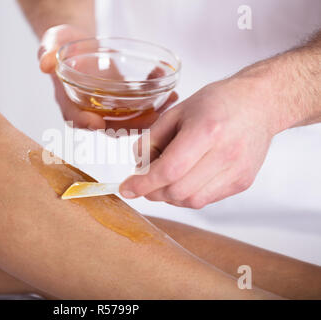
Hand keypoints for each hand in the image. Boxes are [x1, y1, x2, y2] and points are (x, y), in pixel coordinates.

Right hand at [38, 24, 177, 130]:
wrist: (79, 46)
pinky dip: (156, 103)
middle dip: (132, 125)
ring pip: (130, 122)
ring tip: (170, 101)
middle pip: (110, 127)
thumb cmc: (64, 46)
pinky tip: (170, 90)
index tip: (97, 123)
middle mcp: (91, 112)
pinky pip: (141, 109)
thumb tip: (45, 62)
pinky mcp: (124, 103)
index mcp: (70, 103)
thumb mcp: (52, 43)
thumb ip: (47, 51)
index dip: (85, 123)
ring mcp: (109, 110)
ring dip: (151, 117)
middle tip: (152, 117)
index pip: (75, 118)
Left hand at [120, 76, 276, 208]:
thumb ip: (152, 138)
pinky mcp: (242, 182)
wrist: (260, 103)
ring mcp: (236, 171)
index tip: (126, 188)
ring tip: (165, 177)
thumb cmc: (217, 102)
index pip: (169, 170)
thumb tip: (137, 167)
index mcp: (206, 131)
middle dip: (152, 191)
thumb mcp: (177, 111)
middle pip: (177, 190)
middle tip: (143, 181)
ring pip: (190, 201)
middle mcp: (225, 154)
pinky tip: (184, 179)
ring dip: (168, 195)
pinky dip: (186, 195)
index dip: (143, 183)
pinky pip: (205, 200)